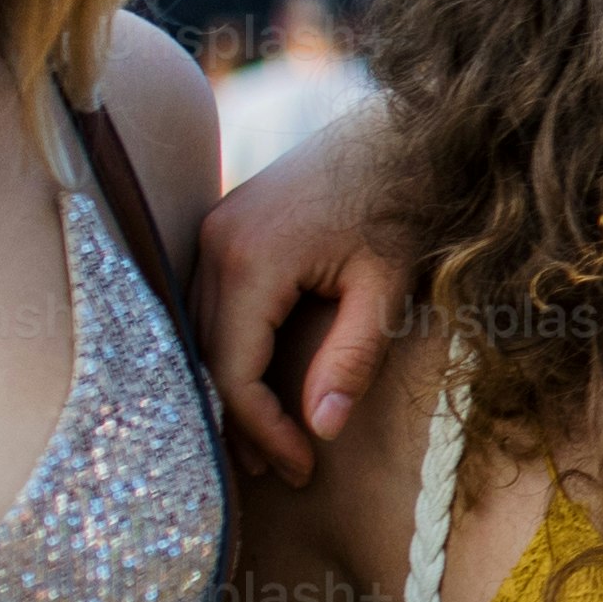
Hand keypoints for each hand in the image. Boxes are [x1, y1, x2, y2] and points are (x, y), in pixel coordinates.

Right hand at [197, 105, 421, 482]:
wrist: (403, 129)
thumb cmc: (404, 204)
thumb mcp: (387, 288)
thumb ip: (351, 360)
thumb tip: (319, 431)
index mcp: (251, 259)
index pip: (233, 373)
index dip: (263, 431)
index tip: (301, 469)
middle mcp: (214, 243)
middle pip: (206, 358)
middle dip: (241, 423)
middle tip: (280, 472)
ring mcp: (211, 230)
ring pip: (198, 334)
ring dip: (227, 390)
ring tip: (266, 443)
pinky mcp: (222, 227)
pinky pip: (207, 305)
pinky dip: (226, 351)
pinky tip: (252, 386)